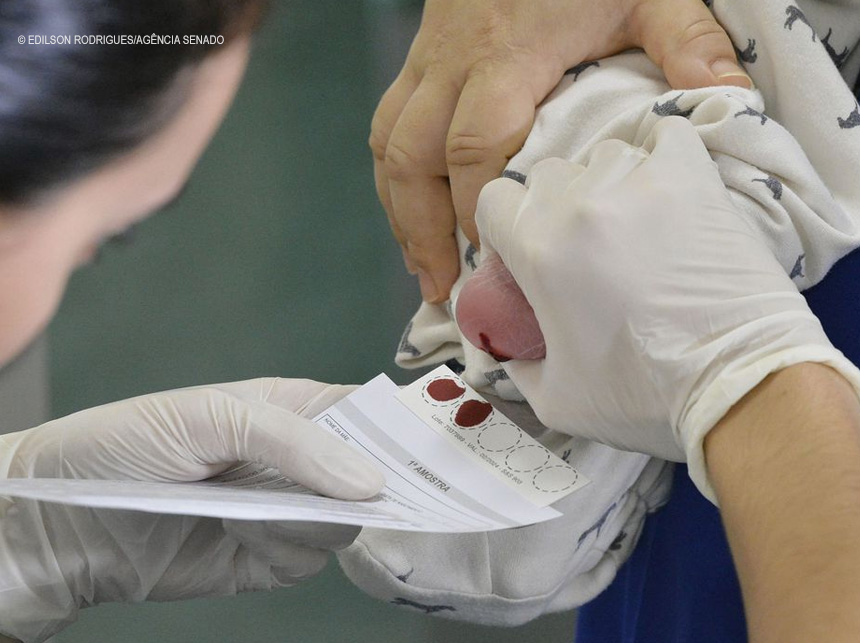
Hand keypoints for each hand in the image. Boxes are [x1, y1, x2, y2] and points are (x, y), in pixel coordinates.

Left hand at [0, 379, 382, 641]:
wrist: (65, 524)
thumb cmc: (130, 442)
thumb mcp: (211, 417)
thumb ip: (292, 442)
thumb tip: (370, 482)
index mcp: (292, 410)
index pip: (365, 414)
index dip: (400, 427)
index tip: (441, 444)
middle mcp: (297, 461)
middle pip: (368, 472)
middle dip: (384, 481)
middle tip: (407, 490)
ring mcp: (285, 511)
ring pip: (346, 520)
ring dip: (326, 518)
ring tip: (280, 509)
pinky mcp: (267, 558)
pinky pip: (309, 557)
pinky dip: (292, 549)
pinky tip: (247, 532)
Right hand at [371, 0, 748, 302]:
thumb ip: (686, 42)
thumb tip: (730, 101)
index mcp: (507, 57)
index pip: (475, 146)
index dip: (477, 208)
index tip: (494, 257)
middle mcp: (453, 65)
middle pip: (413, 157)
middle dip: (422, 229)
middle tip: (442, 286)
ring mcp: (427, 62)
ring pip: (388, 145)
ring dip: (398, 212)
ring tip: (420, 267)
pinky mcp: (418, 61)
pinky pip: (387, 126)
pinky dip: (392, 178)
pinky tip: (407, 215)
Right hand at [464, 117, 859, 496]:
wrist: (739, 384)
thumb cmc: (642, 396)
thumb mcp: (554, 399)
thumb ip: (516, 365)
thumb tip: (507, 347)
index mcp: (539, 249)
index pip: (494, 200)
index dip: (502, 227)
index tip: (522, 254)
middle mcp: (581, 204)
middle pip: (546, 176)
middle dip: (551, 209)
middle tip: (578, 249)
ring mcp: (641, 183)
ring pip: (602, 157)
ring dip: (603, 186)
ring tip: (629, 227)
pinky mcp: (694, 178)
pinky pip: (666, 137)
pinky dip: (659, 155)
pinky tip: (663, 188)